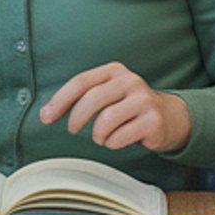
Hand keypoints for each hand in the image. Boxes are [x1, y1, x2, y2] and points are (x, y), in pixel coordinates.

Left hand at [40, 62, 190, 152]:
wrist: (168, 117)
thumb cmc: (128, 108)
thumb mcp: (107, 95)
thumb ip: (79, 99)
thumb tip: (45, 114)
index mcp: (114, 71)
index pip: (81, 82)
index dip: (60, 101)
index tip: (46, 117)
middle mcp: (130, 81)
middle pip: (92, 99)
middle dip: (76, 119)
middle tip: (73, 129)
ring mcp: (143, 100)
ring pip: (105, 120)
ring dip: (98, 135)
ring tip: (102, 136)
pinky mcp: (153, 121)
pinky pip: (119, 137)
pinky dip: (112, 143)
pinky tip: (118, 140)